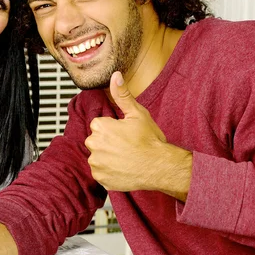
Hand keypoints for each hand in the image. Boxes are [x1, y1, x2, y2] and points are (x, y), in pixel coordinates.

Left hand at [84, 71, 191, 198]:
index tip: (125, 133)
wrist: (160, 166)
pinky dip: (110, 171)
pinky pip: (101, 172)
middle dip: (108, 142)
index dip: (113, 128)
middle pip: (97, 141)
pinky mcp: (101, 179)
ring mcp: (96, 164)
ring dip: (108, 157)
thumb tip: (115, 76)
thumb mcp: (137, 113)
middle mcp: (94, 145)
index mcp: (100, 128)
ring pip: (98, 157)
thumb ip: (122, 95)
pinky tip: (123, 168)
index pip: (99, 125)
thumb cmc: (150, 140)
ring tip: (126, 157)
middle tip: (127, 145)